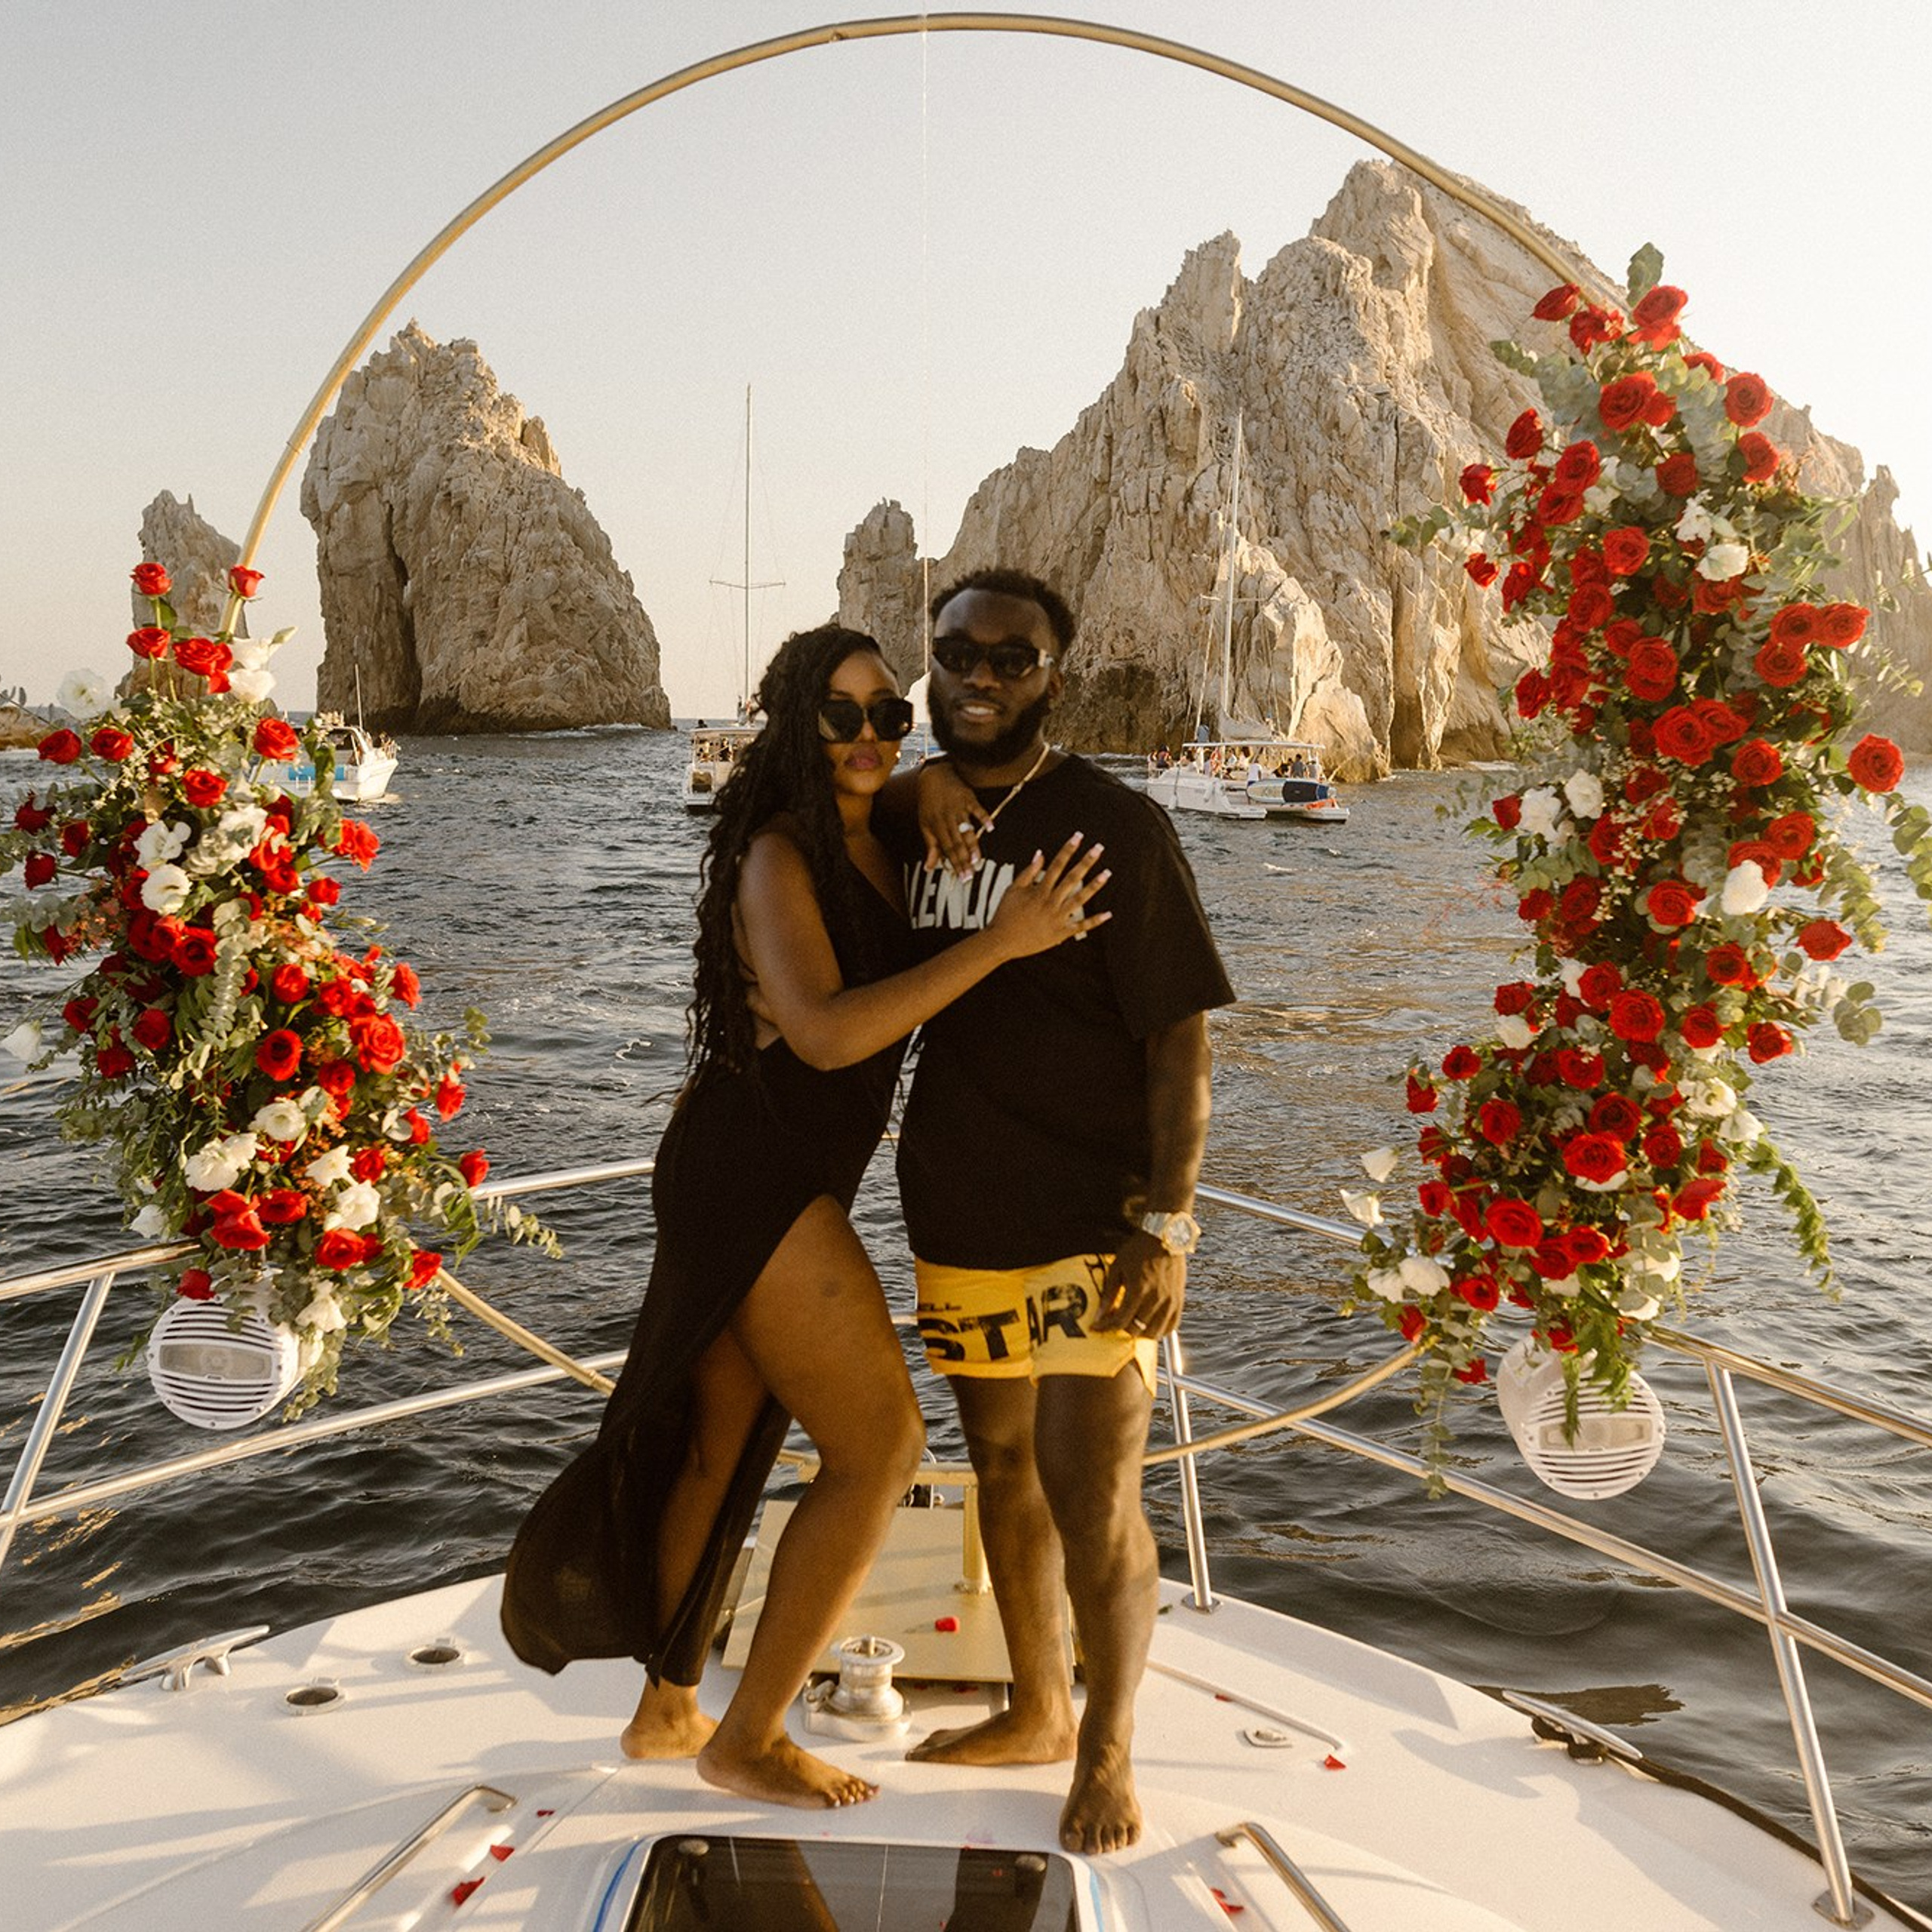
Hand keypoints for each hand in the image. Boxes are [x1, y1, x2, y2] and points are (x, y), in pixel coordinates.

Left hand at [915, 758, 991, 874]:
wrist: (934, 776)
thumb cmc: (929, 803)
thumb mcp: (925, 824)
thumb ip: (931, 846)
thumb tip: (930, 867)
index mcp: (936, 826)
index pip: (947, 849)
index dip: (955, 864)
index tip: (963, 877)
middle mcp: (947, 818)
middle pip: (957, 842)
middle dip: (964, 860)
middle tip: (971, 875)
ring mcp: (959, 808)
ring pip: (966, 829)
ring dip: (972, 844)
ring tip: (978, 859)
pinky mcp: (968, 798)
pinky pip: (977, 809)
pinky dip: (984, 817)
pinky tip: (990, 828)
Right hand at [986, 834, 1110, 957]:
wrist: (1001, 941)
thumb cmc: (1005, 914)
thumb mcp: (1013, 889)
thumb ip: (1028, 872)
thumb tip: (1040, 854)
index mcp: (1039, 890)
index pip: (1057, 865)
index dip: (1068, 849)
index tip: (1078, 837)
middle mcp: (1051, 902)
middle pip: (1072, 878)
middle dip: (1086, 862)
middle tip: (1098, 848)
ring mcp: (1057, 918)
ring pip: (1079, 899)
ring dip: (1094, 886)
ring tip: (1107, 873)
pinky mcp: (1061, 933)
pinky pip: (1081, 926)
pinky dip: (1095, 921)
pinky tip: (1108, 913)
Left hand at [1091, 1232, 1185, 1337]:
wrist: (1166, 1238)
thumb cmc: (1139, 1249)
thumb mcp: (1117, 1267)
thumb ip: (1108, 1293)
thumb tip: (1099, 1315)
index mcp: (1139, 1289)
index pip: (1120, 1320)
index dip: (1105, 1327)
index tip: (1096, 1326)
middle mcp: (1156, 1298)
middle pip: (1136, 1329)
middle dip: (1121, 1328)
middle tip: (1115, 1320)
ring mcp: (1170, 1302)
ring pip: (1154, 1332)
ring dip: (1140, 1332)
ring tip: (1132, 1323)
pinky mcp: (1179, 1301)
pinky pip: (1171, 1327)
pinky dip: (1160, 1331)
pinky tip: (1150, 1324)